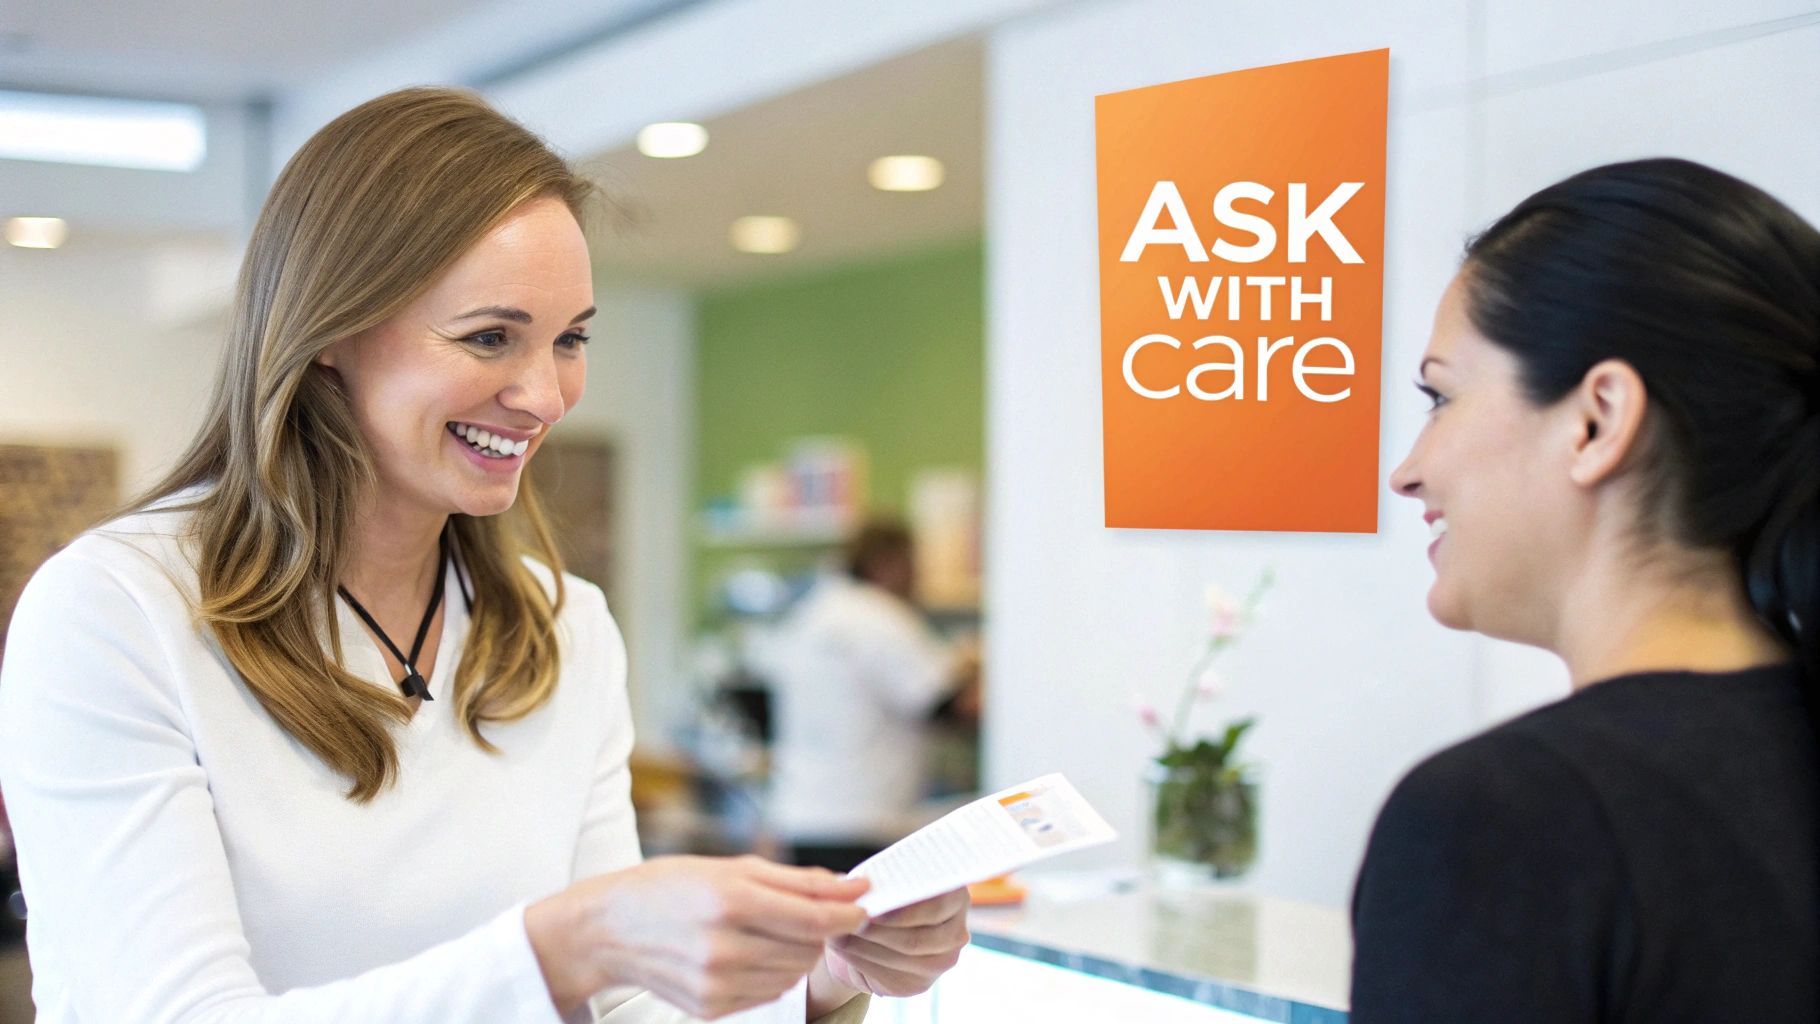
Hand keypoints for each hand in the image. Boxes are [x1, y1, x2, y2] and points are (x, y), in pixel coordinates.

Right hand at [527, 855, 869, 1019]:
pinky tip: (747, 952)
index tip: (864, 905)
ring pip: (793, 973)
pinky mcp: (711, 1008)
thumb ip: (797, 881)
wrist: (609, 929)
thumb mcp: (732, 867)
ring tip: (767, 930)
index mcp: (729, 901)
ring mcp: (716, 983)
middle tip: (804, 911)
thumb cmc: (671, 887)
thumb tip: (852, 888)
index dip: (849, 914)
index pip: (814, 919)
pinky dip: (771, 972)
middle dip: (819, 929)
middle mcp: (723, 946)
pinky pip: (768, 993)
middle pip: (808, 947)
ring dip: (796, 952)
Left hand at [818, 887, 970, 998]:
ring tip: (839, 932)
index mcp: (955, 896)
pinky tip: (843, 947)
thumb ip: (884, 881)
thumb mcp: (888, 881)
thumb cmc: (887, 897)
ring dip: (864, 945)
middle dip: (877, 931)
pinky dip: (861, 960)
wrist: (883, 933)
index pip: (936, 905)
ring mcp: (942, 961)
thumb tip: (859, 887)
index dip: (902, 910)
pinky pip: (889, 975)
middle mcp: (956, 932)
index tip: (872, 908)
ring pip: (901, 958)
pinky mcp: (920, 983)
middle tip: (847, 921)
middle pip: (917, 938)